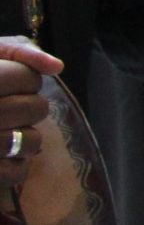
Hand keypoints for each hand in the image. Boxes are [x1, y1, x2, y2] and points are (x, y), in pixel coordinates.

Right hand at [0, 37, 62, 188]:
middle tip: (6, 110)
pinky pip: (16, 172)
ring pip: (32, 141)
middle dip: (29, 107)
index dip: (26, 80)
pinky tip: (0, 156)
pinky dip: (16, 166)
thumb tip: (57, 67)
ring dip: (26, 138)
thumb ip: (16, 52)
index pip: (28, 78)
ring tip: (4, 133)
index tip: (9, 83)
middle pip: (36, 108)